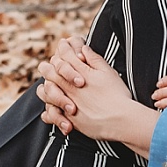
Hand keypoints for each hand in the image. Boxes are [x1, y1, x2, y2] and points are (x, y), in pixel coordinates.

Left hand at [44, 39, 158, 156]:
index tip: (63, 46)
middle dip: (47, 66)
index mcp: (80, 74)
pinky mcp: (69, 119)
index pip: (64, 56)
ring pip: (46, 92)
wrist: (121, 120)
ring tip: (48, 86)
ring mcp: (67, 103)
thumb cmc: (117, 97)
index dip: (62, 49)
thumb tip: (84, 49)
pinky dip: (49, 112)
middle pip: (50, 72)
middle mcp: (70, 88)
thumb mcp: (108, 72)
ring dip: (45, 88)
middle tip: (47, 65)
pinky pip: (51, 115)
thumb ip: (94, 59)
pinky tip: (52, 110)